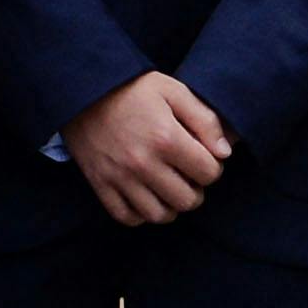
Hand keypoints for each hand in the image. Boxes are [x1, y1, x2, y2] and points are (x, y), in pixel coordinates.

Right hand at [61, 72, 231, 226]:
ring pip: (160, 215)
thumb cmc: (132, 88)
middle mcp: (143, 163)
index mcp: (166, 137)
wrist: (83, 89)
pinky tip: (146, 195)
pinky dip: (141, 214)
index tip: (202, 155)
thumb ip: (204, 119)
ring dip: (171, 205)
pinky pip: (127, 218)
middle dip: (195, 188)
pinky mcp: (101, 185)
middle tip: (188, 173)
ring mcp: (120, 178)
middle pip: (188, 200)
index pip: (209, 173)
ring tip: (170, 186)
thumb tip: (225, 152)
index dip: (212, 166)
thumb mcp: (172, 90)